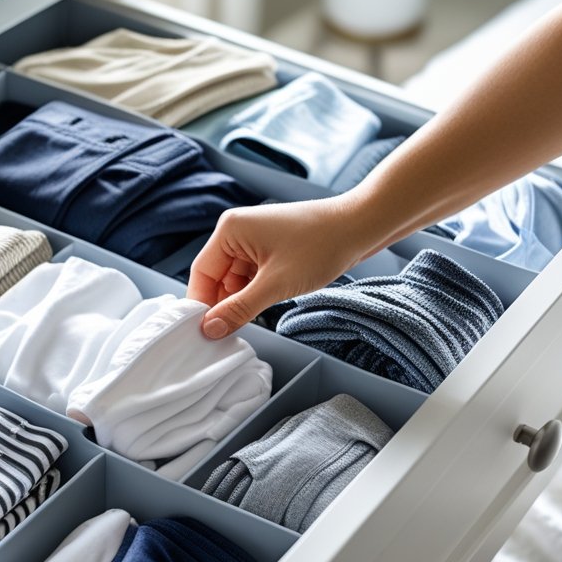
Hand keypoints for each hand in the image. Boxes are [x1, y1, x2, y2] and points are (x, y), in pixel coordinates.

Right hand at [186, 197, 370, 338]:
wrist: (360, 227)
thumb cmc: (322, 244)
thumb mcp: (276, 284)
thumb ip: (239, 309)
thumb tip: (210, 329)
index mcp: (230, 230)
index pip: (201, 274)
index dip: (201, 305)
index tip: (202, 333)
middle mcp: (237, 231)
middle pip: (217, 278)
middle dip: (224, 304)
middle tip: (227, 334)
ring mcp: (254, 239)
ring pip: (235, 280)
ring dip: (242, 300)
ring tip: (254, 318)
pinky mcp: (270, 248)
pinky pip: (252, 276)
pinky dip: (256, 293)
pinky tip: (266, 305)